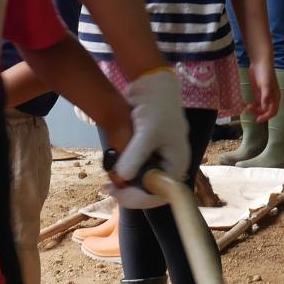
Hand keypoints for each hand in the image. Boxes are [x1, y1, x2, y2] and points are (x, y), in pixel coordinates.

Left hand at [112, 67, 185, 205]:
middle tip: (107, 186)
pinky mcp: (146, 153)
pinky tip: (111, 166)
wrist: (153, 84)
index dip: (138, 198)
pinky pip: (135, 170)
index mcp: (176, 165)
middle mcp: (168, 166)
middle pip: (149, 191)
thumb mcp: (147, 130)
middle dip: (129, 192)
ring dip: (124, 183)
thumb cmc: (157, 106)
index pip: (159, 195)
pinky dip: (123, 171)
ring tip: (108, 179)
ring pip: (140, 182)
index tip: (117, 191)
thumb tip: (123, 178)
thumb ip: (136, 155)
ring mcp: (157, 160)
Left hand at [249, 63, 279, 121]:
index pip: (273, 111)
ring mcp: (264, 95)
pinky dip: (253, 106)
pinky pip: (257, 103)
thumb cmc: (265, 72)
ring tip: (247, 106)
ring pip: (261, 108)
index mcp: (275, 97)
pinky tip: (247, 104)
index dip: (266, 117)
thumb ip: (265, 96)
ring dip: (255, 110)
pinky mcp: (258, 92)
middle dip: (258, 113)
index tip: (257, 119)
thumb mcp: (265, 85)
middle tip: (249, 109)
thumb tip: (265, 108)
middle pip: (266, 111)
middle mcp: (271, 98)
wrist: (260, 62)